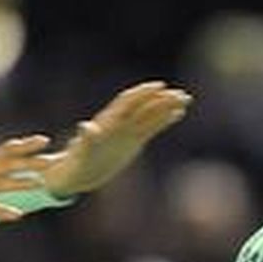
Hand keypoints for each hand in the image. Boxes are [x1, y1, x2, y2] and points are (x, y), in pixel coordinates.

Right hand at [0, 135, 53, 232]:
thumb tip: (5, 167)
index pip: (5, 150)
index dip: (25, 144)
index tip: (44, 139)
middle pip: (8, 163)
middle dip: (30, 161)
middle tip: (51, 161)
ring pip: (1, 183)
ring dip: (20, 182)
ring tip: (39, 184)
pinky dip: (3, 210)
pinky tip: (17, 215)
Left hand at [43, 81, 191, 196]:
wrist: (77, 174)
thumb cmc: (76, 163)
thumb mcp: (81, 153)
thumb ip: (86, 140)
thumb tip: (86, 127)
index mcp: (108, 122)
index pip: (128, 103)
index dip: (142, 94)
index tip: (160, 87)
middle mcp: (119, 124)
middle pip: (142, 106)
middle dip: (161, 99)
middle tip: (181, 94)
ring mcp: (127, 132)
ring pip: (149, 115)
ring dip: (166, 106)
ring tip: (185, 99)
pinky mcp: (132, 142)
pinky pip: (150, 128)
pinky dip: (164, 120)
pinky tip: (178, 113)